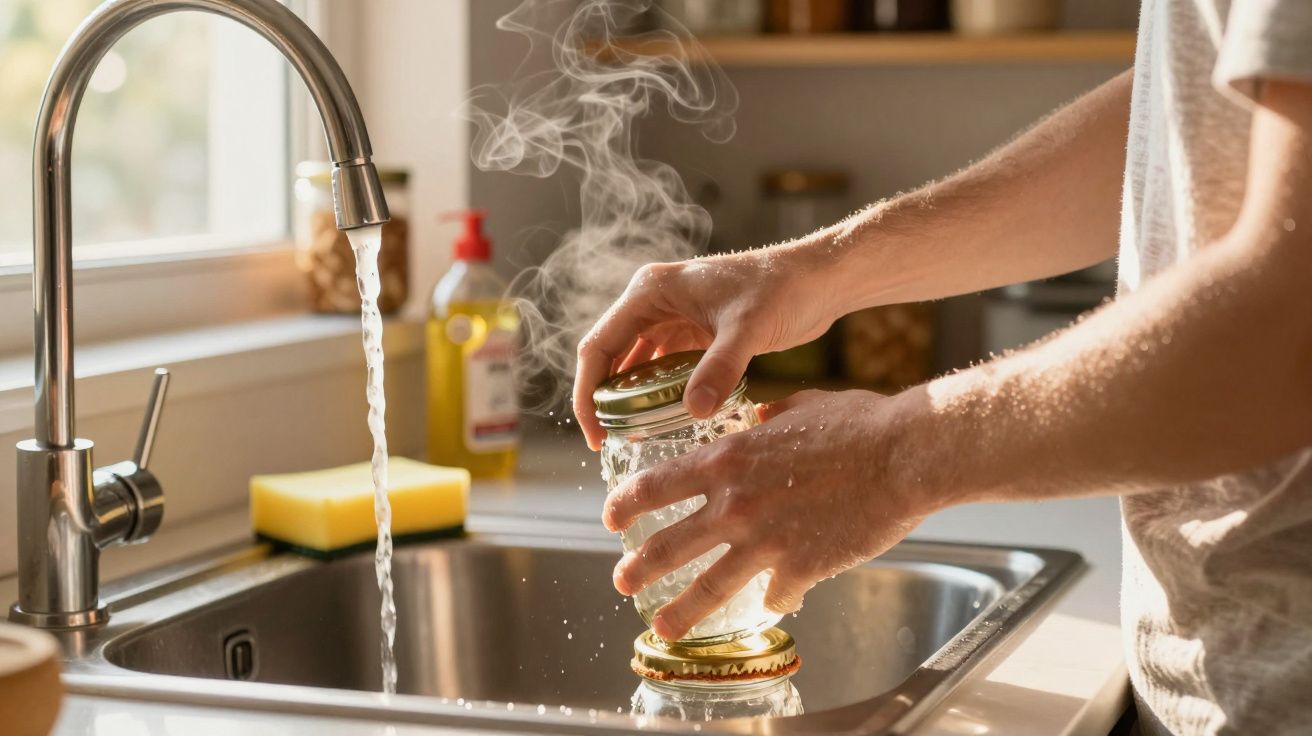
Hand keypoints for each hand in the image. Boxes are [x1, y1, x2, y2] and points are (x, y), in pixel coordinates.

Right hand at [572, 246, 843, 449]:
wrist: (818, 280)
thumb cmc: (783, 289)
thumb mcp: (748, 329)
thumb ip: (720, 368)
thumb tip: (695, 411)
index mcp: (651, 291)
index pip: (599, 345)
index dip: (588, 392)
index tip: (595, 433)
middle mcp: (654, 301)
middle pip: (610, 356)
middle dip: (605, 400)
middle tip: (608, 444)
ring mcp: (673, 316)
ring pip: (635, 364)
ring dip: (631, 398)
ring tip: (631, 438)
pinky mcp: (694, 331)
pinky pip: (662, 367)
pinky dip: (658, 393)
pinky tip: (664, 420)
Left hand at [604, 389, 935, 640]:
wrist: (904, 455)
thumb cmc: (860, 424)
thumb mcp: (801, 406)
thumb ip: (769, 418)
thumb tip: (757, 419)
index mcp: (728, 458)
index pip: (656, 485)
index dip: (625, 504)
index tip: (610, 517)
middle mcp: (735, 503)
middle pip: (668, 545)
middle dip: (638, 565)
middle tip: (622, 579)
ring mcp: (765, 540)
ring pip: (707, 586)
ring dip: (678, 609)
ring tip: (660, 625)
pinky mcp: (800, 568)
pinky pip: (774, 595)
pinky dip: (770, 601)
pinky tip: (771, 607)